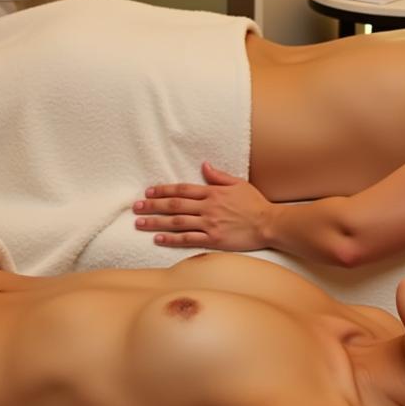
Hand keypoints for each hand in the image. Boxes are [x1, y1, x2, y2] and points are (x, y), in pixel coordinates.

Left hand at [133, 162, 275, 250]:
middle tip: (135, 207)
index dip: (163, 190)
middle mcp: (207, 207)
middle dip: (153, 206)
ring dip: (156, 222)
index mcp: (212, 192)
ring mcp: (209, 224)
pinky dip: (171, 239)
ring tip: (140, 223)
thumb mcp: (238, 183)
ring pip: (176, 222)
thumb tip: (204, 165)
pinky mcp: (213, 240)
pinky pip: (188, 239)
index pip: (182, 190)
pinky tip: (158, 238)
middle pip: (174, 205)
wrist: (269, 223)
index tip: (148, 192)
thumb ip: (219, 176)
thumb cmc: (255, 203)